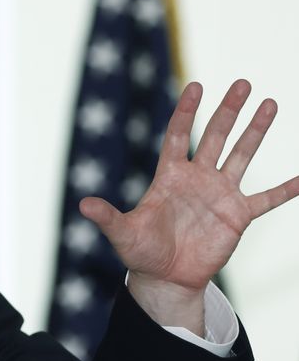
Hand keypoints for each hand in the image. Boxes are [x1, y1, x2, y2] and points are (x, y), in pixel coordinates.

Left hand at [79, 79, 298, 331]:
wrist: (165, 277)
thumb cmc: (141, 252)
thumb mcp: (123, 233)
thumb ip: (107, 217)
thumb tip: (83, 205)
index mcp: (170, 176)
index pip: (179, 136)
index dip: (186, 112)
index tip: (196, 86)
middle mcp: (197, 178)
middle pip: (216, 136)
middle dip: (228, 111)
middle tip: (242, 83)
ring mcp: (220, 194)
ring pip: (242, 156)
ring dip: (256, 131)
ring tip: (270, 103)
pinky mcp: (238, 216)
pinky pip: (267, 199)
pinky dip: (287, 189)